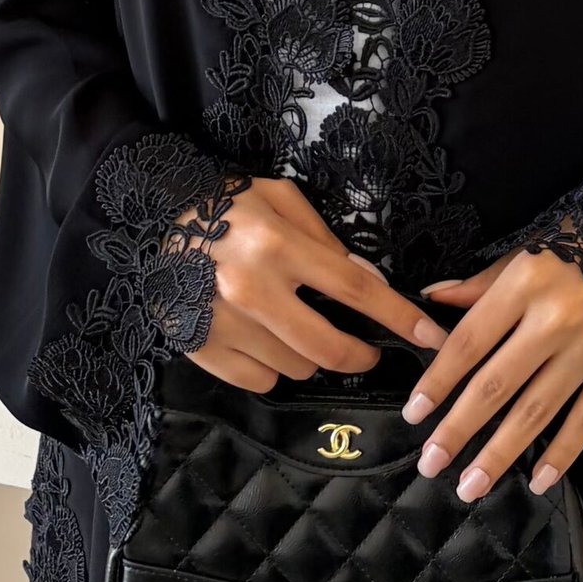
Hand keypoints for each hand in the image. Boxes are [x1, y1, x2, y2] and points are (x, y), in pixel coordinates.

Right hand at [189, 177, 446, 391]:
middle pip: (328, 349)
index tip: (429, 336)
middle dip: (359, 356)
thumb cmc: (227, 205)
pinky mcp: (201, 347)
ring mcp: (223, 323)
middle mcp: (250, 288)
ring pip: (295, 368)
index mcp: (277, 245)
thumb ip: (326, 241)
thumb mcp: (282, 201)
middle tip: (365, 350)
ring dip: (307, 357)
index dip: (398, 317)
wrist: (153, 214)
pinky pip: (260, 380)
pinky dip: (271, 368)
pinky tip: (261, 340)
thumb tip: (371, 285)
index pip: (355, 289)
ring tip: (292, 328)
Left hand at [409, 247, 582, 499]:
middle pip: (496, 384)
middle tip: (431, 464)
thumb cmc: (581, 246)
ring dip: (500, 453)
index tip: (415, 414)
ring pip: (536, 410)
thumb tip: (433, 300)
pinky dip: (563, 453)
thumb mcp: (527, 250)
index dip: (438, 381)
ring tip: (470, 485)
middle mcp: (554, 319)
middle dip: (459, 429)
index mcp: (524, 283)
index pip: (469, 342)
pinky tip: (538, 480)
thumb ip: (480, 283)